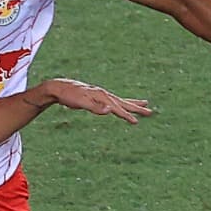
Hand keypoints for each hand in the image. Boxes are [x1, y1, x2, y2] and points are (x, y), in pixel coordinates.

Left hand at [39, 78, 153, 124]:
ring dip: (133, 103)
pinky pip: (114, 101)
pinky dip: (122, 103)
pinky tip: (123, 105)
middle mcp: (104, 94)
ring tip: (145, 103)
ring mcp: (102, 95)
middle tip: (150, 112)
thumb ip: (96, 108)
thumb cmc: (69, 96)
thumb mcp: (81, 103)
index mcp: (102, 96)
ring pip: (121, 100)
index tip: (136, 122)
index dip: (127, 116)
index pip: (117, 108)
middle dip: (137, 108)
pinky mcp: (98, 97)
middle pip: (124, 103)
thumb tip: (110, 110)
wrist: (60, 87)